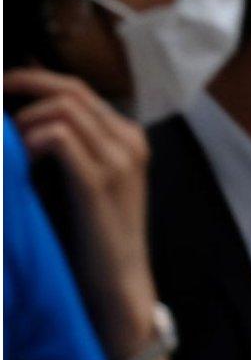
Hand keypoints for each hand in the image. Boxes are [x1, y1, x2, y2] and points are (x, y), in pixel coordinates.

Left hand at [5, 68, 160, 359]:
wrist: (120, 279)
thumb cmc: (98, 233)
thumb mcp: (94, 179)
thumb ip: (76, 146)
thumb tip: (31, 116)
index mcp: (129, 136)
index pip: (80, 89)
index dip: (37, 80)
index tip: (5, 88)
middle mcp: (129, 140)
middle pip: (72, 90)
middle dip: (26, 84)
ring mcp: (119, 160)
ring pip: (64, 108)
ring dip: (26, 120)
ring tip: (12, 146)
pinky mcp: (99, 182)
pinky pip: (59, 138)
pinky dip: (31, 141)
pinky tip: (21, 160)